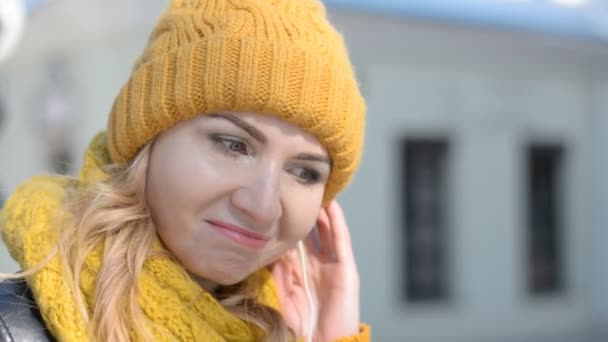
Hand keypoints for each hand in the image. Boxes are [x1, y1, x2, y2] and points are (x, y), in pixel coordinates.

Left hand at [271, 200, 359, 340]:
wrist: (323, 341)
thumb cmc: (304, 325)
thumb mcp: (285, 296)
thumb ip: (279, 274)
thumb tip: (273, 251)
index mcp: (304, 272)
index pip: (298, 242)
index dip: (291, 225)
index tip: (281, 206)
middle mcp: (319, 265)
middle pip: (313, 233)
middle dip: (308, 214)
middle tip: (299, 192)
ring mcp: (334, 265)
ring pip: (328, 231)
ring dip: (323, 212)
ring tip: (316, 191)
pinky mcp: (346, 268)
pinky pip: (341, 240)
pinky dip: (337, 222)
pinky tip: (332, 206)